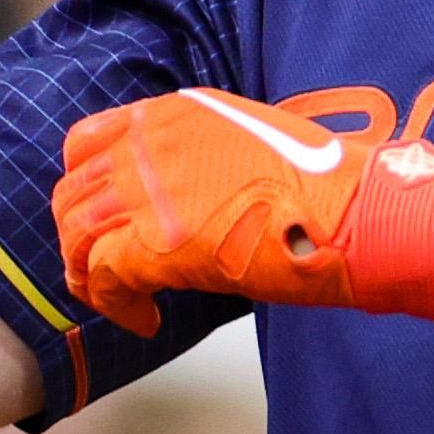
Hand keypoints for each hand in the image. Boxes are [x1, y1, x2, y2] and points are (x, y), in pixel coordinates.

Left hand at [54, 90, 433, 337]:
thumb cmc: (328, 186)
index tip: (100, 217)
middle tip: (105, 271)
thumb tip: (189, 202)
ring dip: (89, 275)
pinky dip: (115, 305)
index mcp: (177, 113)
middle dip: (80, 237)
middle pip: (73, 191)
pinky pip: (102, 278)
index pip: (88, 140)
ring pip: (75, 234)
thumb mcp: (255, 142)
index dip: (84, 185)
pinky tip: (146, 320)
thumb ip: (207, 160)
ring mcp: (151, 191)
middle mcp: (154, 143)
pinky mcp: (158, 244)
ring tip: (122, 300)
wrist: (361, 211)